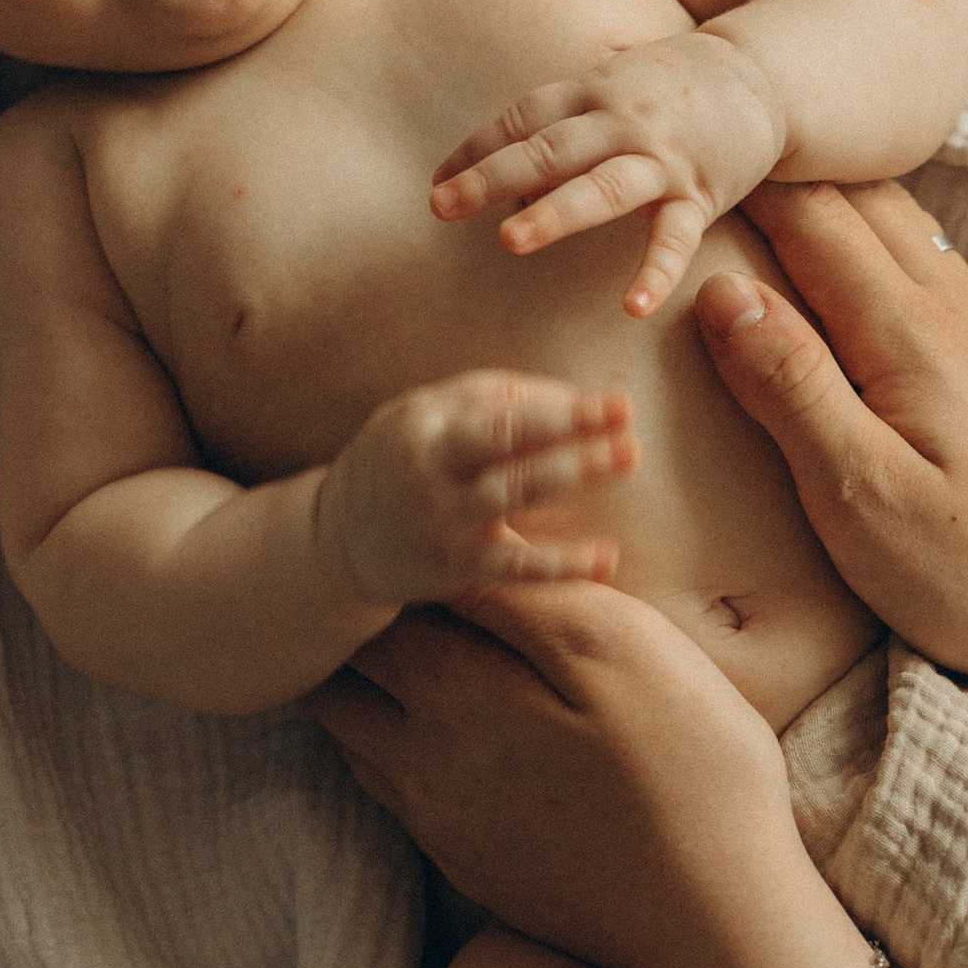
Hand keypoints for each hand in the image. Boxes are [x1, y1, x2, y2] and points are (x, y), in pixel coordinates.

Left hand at [311, 582, 891, 967]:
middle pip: (339, 686)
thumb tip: (459, 553)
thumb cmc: (689, 769)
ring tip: (404, 657)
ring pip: (357, 747)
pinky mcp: (472, 871)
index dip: (375, 575)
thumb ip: (528, 596)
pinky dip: (396, 757)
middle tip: (387, 597)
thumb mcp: (622, 649)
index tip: (391, 542)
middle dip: (351, 638)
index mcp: (454, 695)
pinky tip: (446, 741)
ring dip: (366, 699)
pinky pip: (398, 801)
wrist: (715, 920)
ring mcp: (441, 827)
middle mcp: (422, 765)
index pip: (370, 617)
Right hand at [318, 371, 635, 609]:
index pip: (502, 410)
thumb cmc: (403, 459)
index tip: (616, 401)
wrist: (338, 539)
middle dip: (569, 433)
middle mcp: (431, 469)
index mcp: (427, 425)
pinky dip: (562, 564)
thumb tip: (574, 397)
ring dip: (574, 474)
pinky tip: (607, 557)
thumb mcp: (428, 414)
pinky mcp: (455, 569)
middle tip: (629, 427)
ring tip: (626, 459)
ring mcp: (442, 521)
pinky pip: (516, 567)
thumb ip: (494, 398)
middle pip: (507, 444)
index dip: (561, 405)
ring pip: (514, 493)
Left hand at [431, 33, 784, 319]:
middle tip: (442, 207)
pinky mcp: (702, 193)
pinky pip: (675, 237)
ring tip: (508, 243)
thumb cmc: (672, 87)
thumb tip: (504, 174)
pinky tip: (633, 307)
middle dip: (491, 177)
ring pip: (602, 187)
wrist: (764, 75)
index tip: (437, 180)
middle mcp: (622, 121)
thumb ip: (563, 121)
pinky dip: (656, 272)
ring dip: (554, 213)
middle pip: (548, 148)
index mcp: (593, 92)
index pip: (523, 117)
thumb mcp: (613, 84)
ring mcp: (663, 158)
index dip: (477, 147)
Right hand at [696, 183, 967, 721]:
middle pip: (861, 199)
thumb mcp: (857, 493)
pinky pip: (925, 261)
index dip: (746, 183)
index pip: (814, 218)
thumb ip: (789, 386)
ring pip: (900, 222)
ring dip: (832, 199)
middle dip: (788, 171)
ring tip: (764, 197)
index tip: (684, 161)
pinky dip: (871, 239)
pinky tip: (842, 264)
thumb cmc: (967, 570)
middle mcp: (955, 308)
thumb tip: (721, 291)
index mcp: (910, 333)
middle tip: (713, 162)